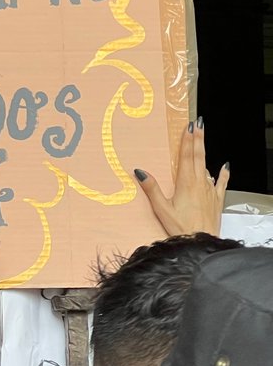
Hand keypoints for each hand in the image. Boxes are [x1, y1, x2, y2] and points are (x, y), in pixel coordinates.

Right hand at [135, 118, 228, 236]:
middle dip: (198, 139)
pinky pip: (221, 182)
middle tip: (198, 124)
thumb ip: (151, 189)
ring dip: (205, 151)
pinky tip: (225, 166)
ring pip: (207, 166)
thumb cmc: (181, 227)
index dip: (187, 140)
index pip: (187, 156)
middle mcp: (200, 183)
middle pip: (198, 156)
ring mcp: (210, 190)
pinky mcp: (216, 199)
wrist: (201, 241)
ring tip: (203, 140)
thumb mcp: (161, 208)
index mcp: (186, 183)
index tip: (189, 127)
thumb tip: (140, 172)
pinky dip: (223, 173)